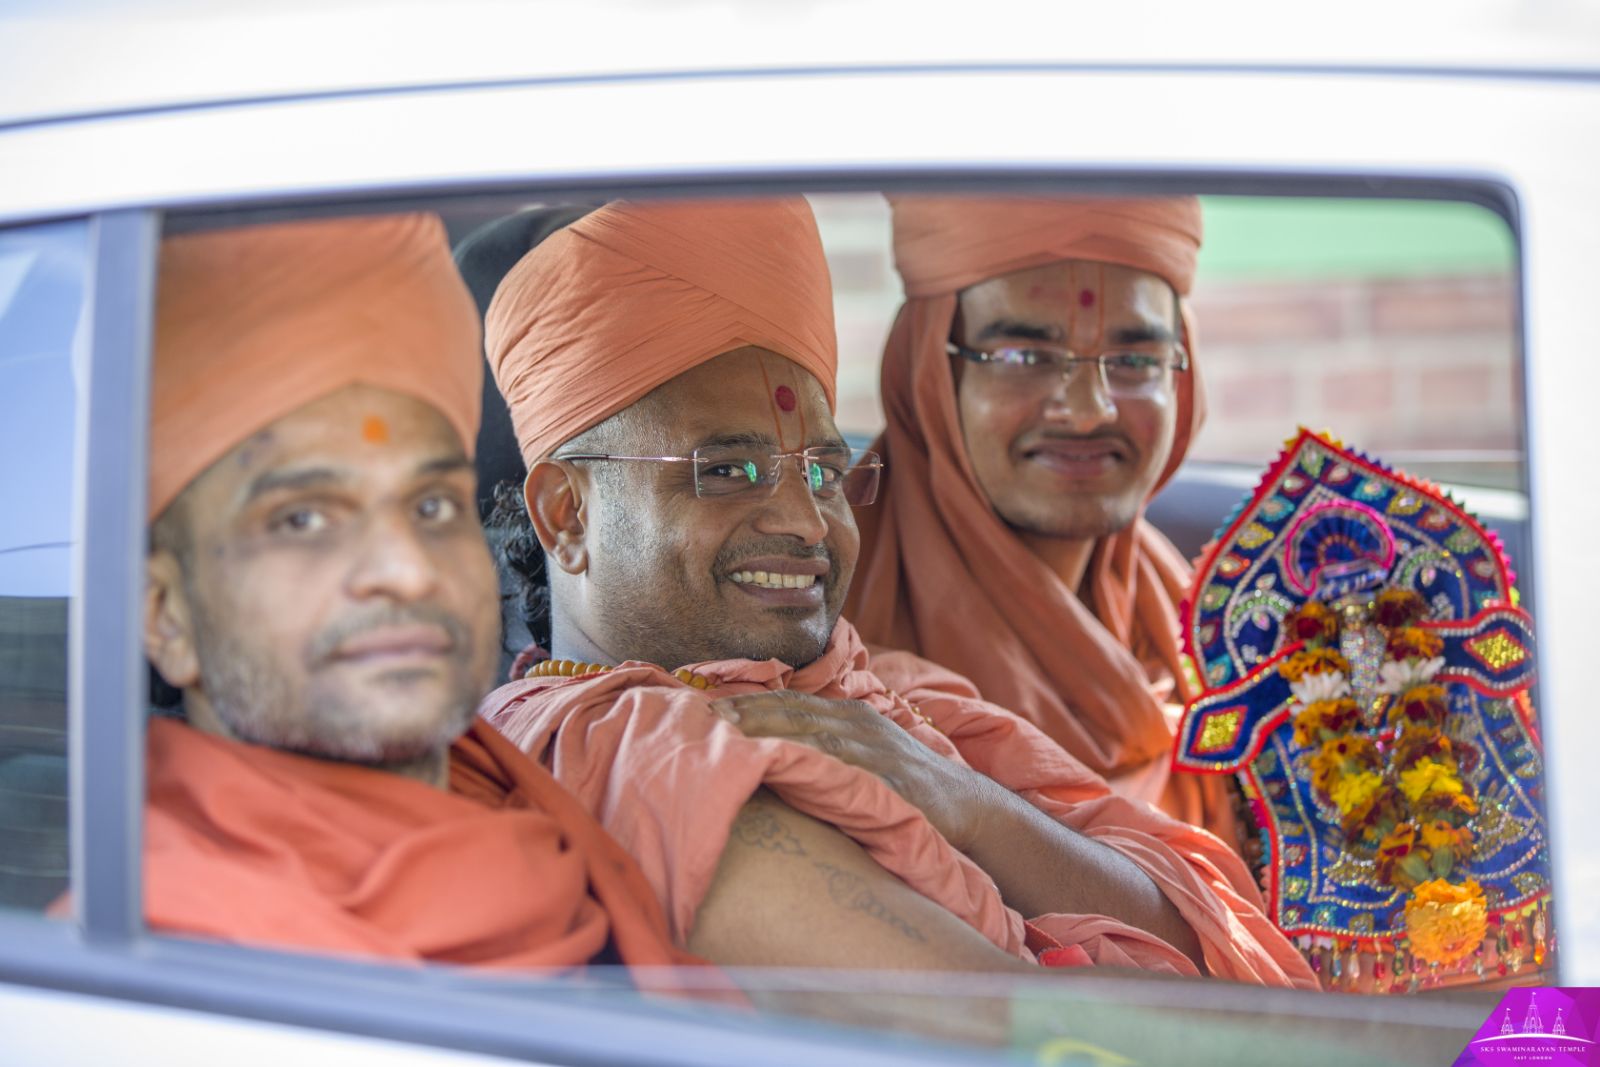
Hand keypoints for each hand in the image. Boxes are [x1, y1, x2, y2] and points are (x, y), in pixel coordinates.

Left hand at [709, 690, 1003, 852]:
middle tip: (700, 715)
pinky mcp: (885, 773)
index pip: (788, 701)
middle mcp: (856, 720)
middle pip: (790, 710)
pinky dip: (804, 759)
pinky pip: (837, 764)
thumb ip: (826, 748)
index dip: (747, 702)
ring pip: (807, 731)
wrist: (966, 805)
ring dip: (764, 730)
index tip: (705, 706)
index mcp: (849, 713)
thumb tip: (773, 756)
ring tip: (724, 734)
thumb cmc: (906, 785)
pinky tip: (774, 763)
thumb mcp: (865, 754)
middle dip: (745, 711)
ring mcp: (871, 745)